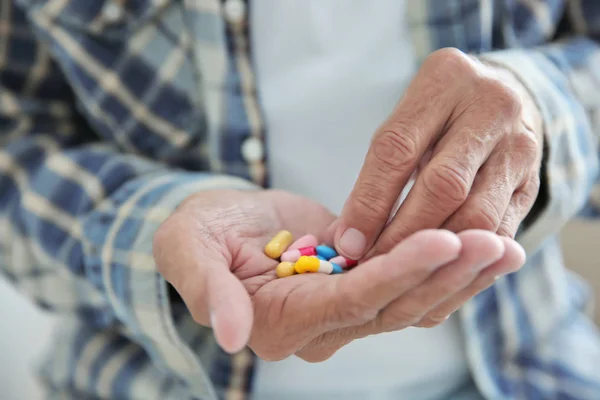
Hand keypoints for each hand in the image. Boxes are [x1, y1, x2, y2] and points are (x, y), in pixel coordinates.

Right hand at [153, 189, 524, 360]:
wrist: (216, 225)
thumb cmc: (194, 235)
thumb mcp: (187, 251)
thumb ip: (207, 291)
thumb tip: (231, 337)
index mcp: (280, 322)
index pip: (351, 301)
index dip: (396, 272)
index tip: (443, 238)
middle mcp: (320, 327)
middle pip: (394, 306)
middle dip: (445, 274)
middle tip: (496, 241)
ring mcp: (343, 307)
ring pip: (411, 299)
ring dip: (458, 274)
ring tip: (506, 246)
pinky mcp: (358, 281)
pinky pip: (408, 279)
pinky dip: (446, 264)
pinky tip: (484, 246)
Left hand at [331, 48, 543, 259]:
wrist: (503, 101)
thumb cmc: (440, 115)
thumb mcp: (409, 121)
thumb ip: (381, 169)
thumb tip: (347, 238)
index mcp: (445, 79)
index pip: (398, 149)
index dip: (370, 202)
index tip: (348, 243)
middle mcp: (492, 106)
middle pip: (443, 186)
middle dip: (402, 234)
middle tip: (373, 264)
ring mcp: (521, 145)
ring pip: (477, 215)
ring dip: (436, 252)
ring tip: (402, 271)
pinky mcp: (534, 182)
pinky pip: (501, 231)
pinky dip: (466, 256)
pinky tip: (439, 269)